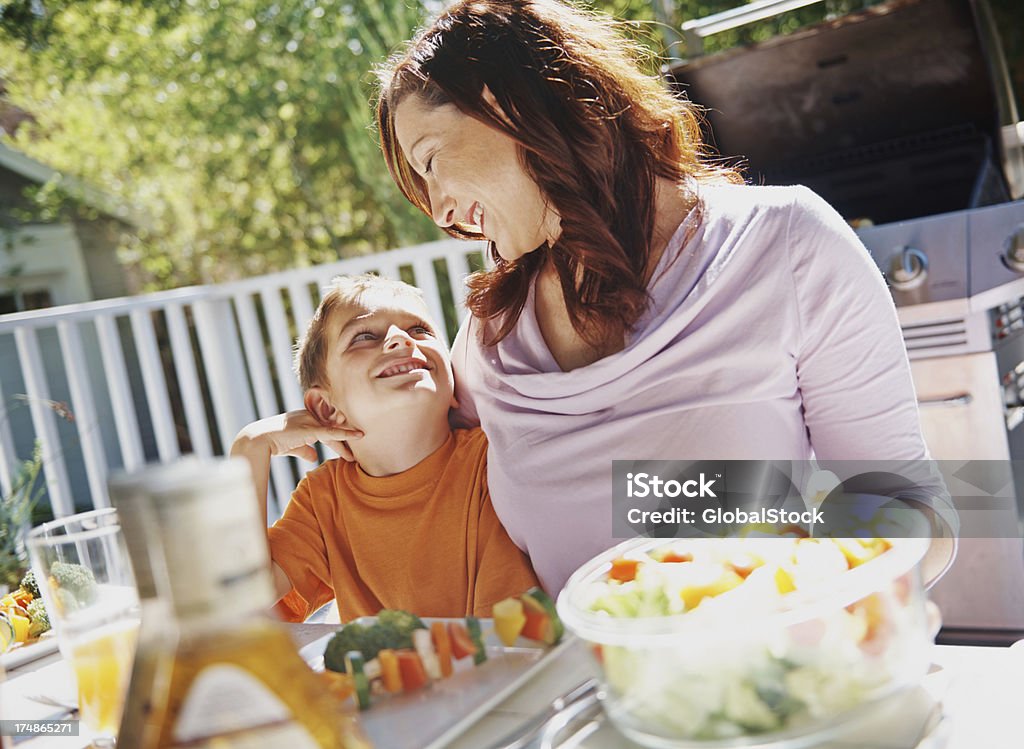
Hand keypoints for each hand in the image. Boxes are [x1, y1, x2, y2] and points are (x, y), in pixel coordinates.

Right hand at [232, 410, 361, 462]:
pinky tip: (358, 435)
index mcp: (306, 417)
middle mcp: (310, 415)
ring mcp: (310, 420)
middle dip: (346, 440)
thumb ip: (305, 450)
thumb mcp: (293, 447)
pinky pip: (332, 432)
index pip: (327, 427)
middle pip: (334, 427)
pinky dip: (346, 434)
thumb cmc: (273, 443)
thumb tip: (314, 457)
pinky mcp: (310, 428)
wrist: (257, 441)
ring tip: (358, 453)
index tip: (349, 449)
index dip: (339, 438)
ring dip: (348, 441)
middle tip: (358, 452)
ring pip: (335, 429)